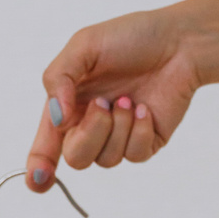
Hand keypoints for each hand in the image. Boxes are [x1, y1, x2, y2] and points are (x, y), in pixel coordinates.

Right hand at [25, 4, 201, 189]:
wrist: (179, 42)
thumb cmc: (130, 37)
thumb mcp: (84, 45)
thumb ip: (59, 78)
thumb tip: (57, 118)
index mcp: (68, 105)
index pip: (46, 145)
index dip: (38, 167)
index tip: (38, 180)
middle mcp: (90, 125)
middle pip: (76, 159)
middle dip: (90, 134)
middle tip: (103, 104)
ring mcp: (119, 135)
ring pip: (107, 160)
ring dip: (118, 127)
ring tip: (129, 99)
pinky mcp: (146, 142)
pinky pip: (134, 155)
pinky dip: (139, 131)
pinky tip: (145, 108)